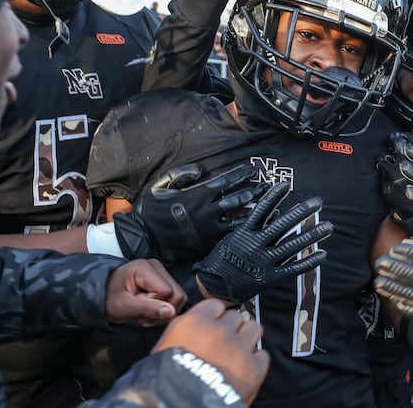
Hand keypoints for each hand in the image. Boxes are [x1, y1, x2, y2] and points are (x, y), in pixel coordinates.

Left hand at [105, 258, 187, 325]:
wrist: (102, 294)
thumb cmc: (108, 298)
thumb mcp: (123, 307)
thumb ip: (148, 309)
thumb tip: (171, 312)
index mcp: (145, 268)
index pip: (168, 292)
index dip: (155, 305)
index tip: (137, 306)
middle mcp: (156, 266)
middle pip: (177, 294)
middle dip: (162, 309)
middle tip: (142, 313)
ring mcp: (160, 271)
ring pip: (178, 297)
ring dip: (163, 310)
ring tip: (144, 311)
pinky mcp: (162, 278)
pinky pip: (174, 296)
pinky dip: (163, 307)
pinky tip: (149, 307)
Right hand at [113, 163, 266, 265]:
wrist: (143, 238)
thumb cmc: (151, 210)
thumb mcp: (163, 184)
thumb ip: (183, 174)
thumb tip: (201, 169)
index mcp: (198, 194)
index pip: (226, 182)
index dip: (241, 175)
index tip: (252, 170)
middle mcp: (208, 211)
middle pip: (237, 200)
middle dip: (253, 192)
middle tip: (266, 187)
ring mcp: (209, 228)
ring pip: (238, 219)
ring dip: (254, 212)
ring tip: (269, 208)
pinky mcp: (208, 243)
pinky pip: (230, 236)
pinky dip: (244, 231)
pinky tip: (255, 229)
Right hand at [153, 299, 268, 405]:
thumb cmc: (165, 384)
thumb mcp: (165, 348)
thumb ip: (186, 329)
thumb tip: (199, 323)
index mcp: (194, 323)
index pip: (215, 304)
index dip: (215, 315)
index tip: (214, 323)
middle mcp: (219, 331)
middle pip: (236, 316)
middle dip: (231, 328)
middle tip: (224, 342)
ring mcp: (238, 349)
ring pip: (254, 329)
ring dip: (247, 338)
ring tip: (239, 350)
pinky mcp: (253, 369)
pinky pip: (262, 355)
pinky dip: (256, 361)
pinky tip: (245, 368)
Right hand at [194, 181, 329, 303]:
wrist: (213, 288)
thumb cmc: (222, 259)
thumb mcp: (232, 239)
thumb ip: (254, 226)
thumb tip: (277, 212)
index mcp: (243, 234)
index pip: (261, 210)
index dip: (274, 196)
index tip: (287, 183)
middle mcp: (255, 245)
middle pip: (282, 225)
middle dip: (302, 212)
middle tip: (318, 201)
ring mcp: (263, 262)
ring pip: (292, 245)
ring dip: (312, 236)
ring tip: (328, 226)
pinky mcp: (269, 278)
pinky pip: (293, 269)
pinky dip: (308, 262)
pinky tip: (322, 254)